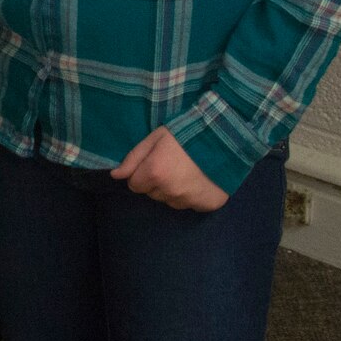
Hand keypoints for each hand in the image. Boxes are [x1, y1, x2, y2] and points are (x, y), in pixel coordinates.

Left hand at [111, 126, 228, 211]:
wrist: (225, 139)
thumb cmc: (185, 134)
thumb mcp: (155, 138)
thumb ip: (133, 158)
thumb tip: (115, 175)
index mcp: (155, 173)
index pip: (134, 185)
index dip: (141, 174)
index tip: (153, 163)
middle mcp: (170, 191)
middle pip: (152, 194)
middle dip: (157, 182)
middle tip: (172, 165)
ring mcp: (189, 201)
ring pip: (170, 201)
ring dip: (173, 190)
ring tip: (186, 172)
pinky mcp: (206, 206)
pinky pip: (189, 205)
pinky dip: (192, 195)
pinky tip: (199, 180)